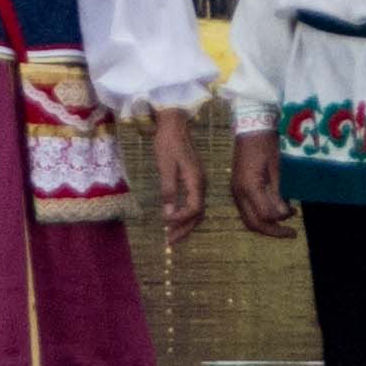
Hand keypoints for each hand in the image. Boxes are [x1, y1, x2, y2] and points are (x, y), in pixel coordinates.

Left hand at [148, 106, 202, 238]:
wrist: (174, 124)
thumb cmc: (168, 144)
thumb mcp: (165, 167)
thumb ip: (168, 190)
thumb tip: (168, 214)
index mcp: (196, 181)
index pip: (193, 209)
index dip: (181, 220)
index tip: (167, 224)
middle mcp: (201, 184)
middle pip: (197, 213)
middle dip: (184, 229)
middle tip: (170, 241)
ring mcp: (199, 181)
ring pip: (196, 209)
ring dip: (185, 223)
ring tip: (172, 235)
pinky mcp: (194, 179)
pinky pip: (193, 201)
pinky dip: (185, 213)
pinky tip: (175, 217)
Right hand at [230, 129, 292, 239]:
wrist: (251, 129)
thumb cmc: (266, 145)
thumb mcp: (277, 168)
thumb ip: (279, 193)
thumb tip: (285, 214)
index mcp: (249, 186)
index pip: (264, 215)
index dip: (280, 220)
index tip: (294, 215)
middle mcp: (239, 192)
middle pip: (254, 223)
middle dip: (273, 231)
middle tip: (291, 233)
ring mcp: (236, 191)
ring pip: (249, 219)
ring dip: (267, 225)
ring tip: (285, 224)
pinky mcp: (237, 188)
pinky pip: (247, 210)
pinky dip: (260, 215)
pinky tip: (274, 211)